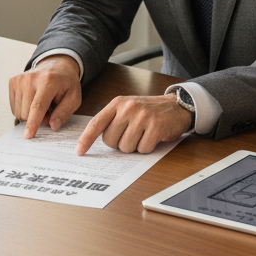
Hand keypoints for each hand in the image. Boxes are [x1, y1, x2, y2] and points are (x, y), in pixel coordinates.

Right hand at [8, 55, 81, 137]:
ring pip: (19, 112)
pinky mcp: (12, 82)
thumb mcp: (74, 97)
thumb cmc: (65, 83)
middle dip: (38, 118)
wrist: (55, 64)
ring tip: (42, 102)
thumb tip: (53, 126)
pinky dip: (25, 108)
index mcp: (48, 81)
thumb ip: (64, 113)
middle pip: (27, 113)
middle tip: (50, 109)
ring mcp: (19, 79)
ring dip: (31, 114)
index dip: (33, 123)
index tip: (28, 136)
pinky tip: (33, 99)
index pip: (38, 106)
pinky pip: (15, 108)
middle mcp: (30, 78)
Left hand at [76, 93, 190, 154]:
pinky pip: (143, 149)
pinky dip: (147, 147)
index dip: (86, 139)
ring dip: (134, 146)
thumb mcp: (127, 108)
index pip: (97, 123)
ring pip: (126, 147)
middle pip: (111, 141)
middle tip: (132, 134)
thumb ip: (112, 120)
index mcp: (118, 103)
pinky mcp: (156, 127)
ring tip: (143, 134)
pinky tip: (153, 136)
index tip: (79, 151)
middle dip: (120, 143)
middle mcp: (128, 108)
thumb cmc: (149, 110)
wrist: (176, 105)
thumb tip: (94, 141)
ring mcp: (142, 117)